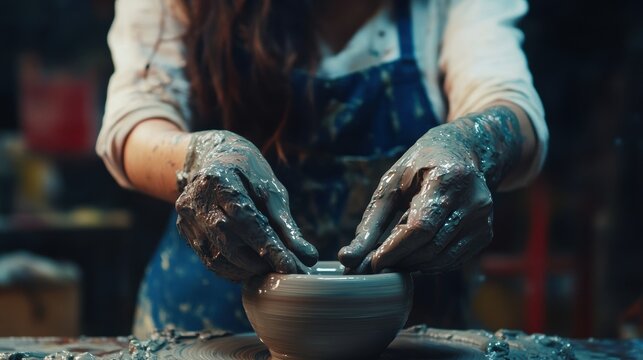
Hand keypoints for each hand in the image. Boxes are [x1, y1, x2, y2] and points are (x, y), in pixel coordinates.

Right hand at [175, 130, 317, 280]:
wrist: (213, 160)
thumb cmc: (249, 173)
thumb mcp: (272, 190)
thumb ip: (286, 225)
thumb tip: (308, 257)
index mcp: (219, 180)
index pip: (246, 219)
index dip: (268, 246)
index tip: (290, 266)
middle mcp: (196, 200)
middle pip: (228, 242)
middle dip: (259, 262)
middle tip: (284, 269)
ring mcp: (186, 217)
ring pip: (217, 257)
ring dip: (246, 270)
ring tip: (269, 268)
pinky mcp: (185, 231)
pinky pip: (209, 259)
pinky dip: (232, 270)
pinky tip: (250, 268)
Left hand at [338, 106, 524, 273]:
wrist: (462, 152)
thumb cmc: (420, 166)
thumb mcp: (391, 184)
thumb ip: (370, 223)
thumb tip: (347, 259)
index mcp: (448, 179)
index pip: (420, 227)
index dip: (395, 250)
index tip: (372, 262)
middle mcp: (473, 200)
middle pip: (431, 247)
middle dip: (400, 260)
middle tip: (376, 262)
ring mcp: (482, 219)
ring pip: (442, 259)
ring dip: (413, 265)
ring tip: (393, 256)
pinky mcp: (485, 233)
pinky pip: (453, 260)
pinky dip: (429, 264)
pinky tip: (414, 253)